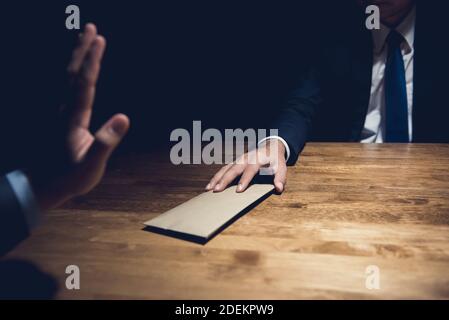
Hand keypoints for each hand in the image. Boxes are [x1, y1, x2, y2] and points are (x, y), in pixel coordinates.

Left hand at [29, 24, 129, 209]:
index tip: (99, 39)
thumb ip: (106, 142)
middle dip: (81, 49)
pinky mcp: (58, 115)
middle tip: (90, 28)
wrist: (43, 185)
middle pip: (72, 72)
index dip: (92, 61)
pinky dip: (71, 70)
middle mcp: (63, 109)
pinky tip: (75, 68)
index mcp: (72, 117)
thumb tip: (124, 117)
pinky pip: (64, 85)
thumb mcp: (91, 165)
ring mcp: (58, 111)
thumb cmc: (69, 177)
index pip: (84, 83)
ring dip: (75, 56)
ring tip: (84, 40)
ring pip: (65, 77)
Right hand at [205, 139, 286, 192]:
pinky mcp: (234, 163)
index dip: (244, 180)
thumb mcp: (282, 166)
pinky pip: (224, 169)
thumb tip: (278, 189)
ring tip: (209, 189)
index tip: (238, 191)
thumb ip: (280, 178)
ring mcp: (238, 160)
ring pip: (226, 168)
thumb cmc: (275, 159)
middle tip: (217, 190)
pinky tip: (210, 186)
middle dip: (225, 180)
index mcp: (258, 158)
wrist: (270, 147)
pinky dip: (216, 177)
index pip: (250, 169)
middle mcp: (246, 158)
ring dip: (217, 178)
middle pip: (233, 168)